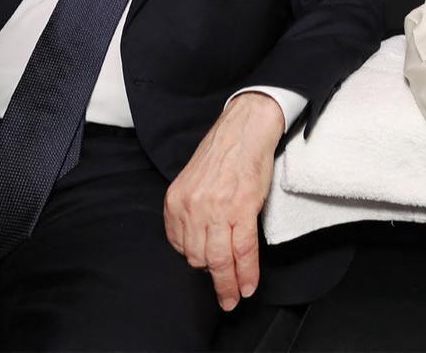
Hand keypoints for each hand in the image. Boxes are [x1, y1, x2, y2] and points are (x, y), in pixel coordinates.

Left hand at [163, 92, 284, 310]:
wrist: (246, 128)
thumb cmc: (224, 153)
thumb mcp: (194, 182)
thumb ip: (191, 211)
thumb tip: (200, 241)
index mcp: (176, 201)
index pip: (181, 246)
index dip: (197, 262)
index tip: (208, 272)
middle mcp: (192, 207)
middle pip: (198, 258)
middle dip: (212, 279)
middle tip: (224, 295)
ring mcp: (216, 210)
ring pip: (220, 261)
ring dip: (229, 284)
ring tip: (236, 296)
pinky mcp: (241, 209)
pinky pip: (243, 251)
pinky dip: (246, 273)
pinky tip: (248, 286)